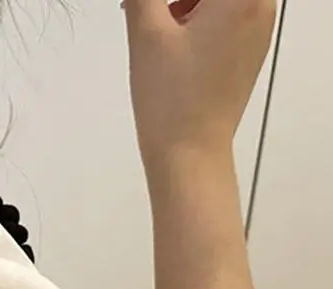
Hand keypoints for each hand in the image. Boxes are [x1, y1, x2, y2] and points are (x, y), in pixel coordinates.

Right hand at [123, 0, 277, 168]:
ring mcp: (258, 30)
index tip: (148, 5)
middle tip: (146, 11)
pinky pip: (226, 18)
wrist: (190, 154)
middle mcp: (260, 6)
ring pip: (219, 2)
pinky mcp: (248, 52)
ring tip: (157, 26)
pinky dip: (199, 20)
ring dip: (186, 4)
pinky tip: (173, 43)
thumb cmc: (172, 100)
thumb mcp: (147, 34)